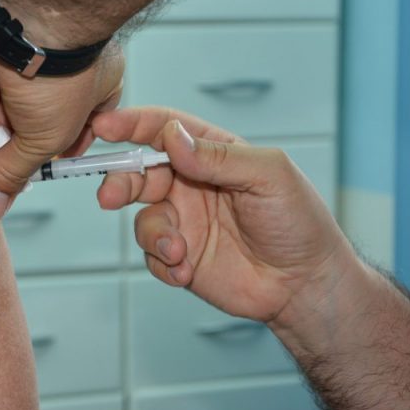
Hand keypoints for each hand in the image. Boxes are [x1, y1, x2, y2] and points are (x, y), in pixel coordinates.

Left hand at [0, 0, 123, 221]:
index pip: (80, 129)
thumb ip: (17, 171)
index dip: (58, 153)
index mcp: (97, 86)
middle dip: (16, 144)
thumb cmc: (61, 71)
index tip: (35, 173)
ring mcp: (30, 56)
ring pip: (7, 102)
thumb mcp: (45, 138)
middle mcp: (65, 70)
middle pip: (37, 119)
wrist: (29, 18)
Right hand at [91, 107, 352, 323]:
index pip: (165, 129)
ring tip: (179, 250)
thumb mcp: (269, 175)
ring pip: (143, 218)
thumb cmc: (298, 221)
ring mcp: (185, 221)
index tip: (104, 126)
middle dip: (121, 182)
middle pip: (140, 173)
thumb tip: (173, 138)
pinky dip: (162, 263)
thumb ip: (219, 156)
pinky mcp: (181, 257)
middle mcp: (192, 184)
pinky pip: (152, 255)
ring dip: (154, 234)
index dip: (132, 124)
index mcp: (212, 153)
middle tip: (110, 197)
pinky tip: (186, 271)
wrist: (305, 285)